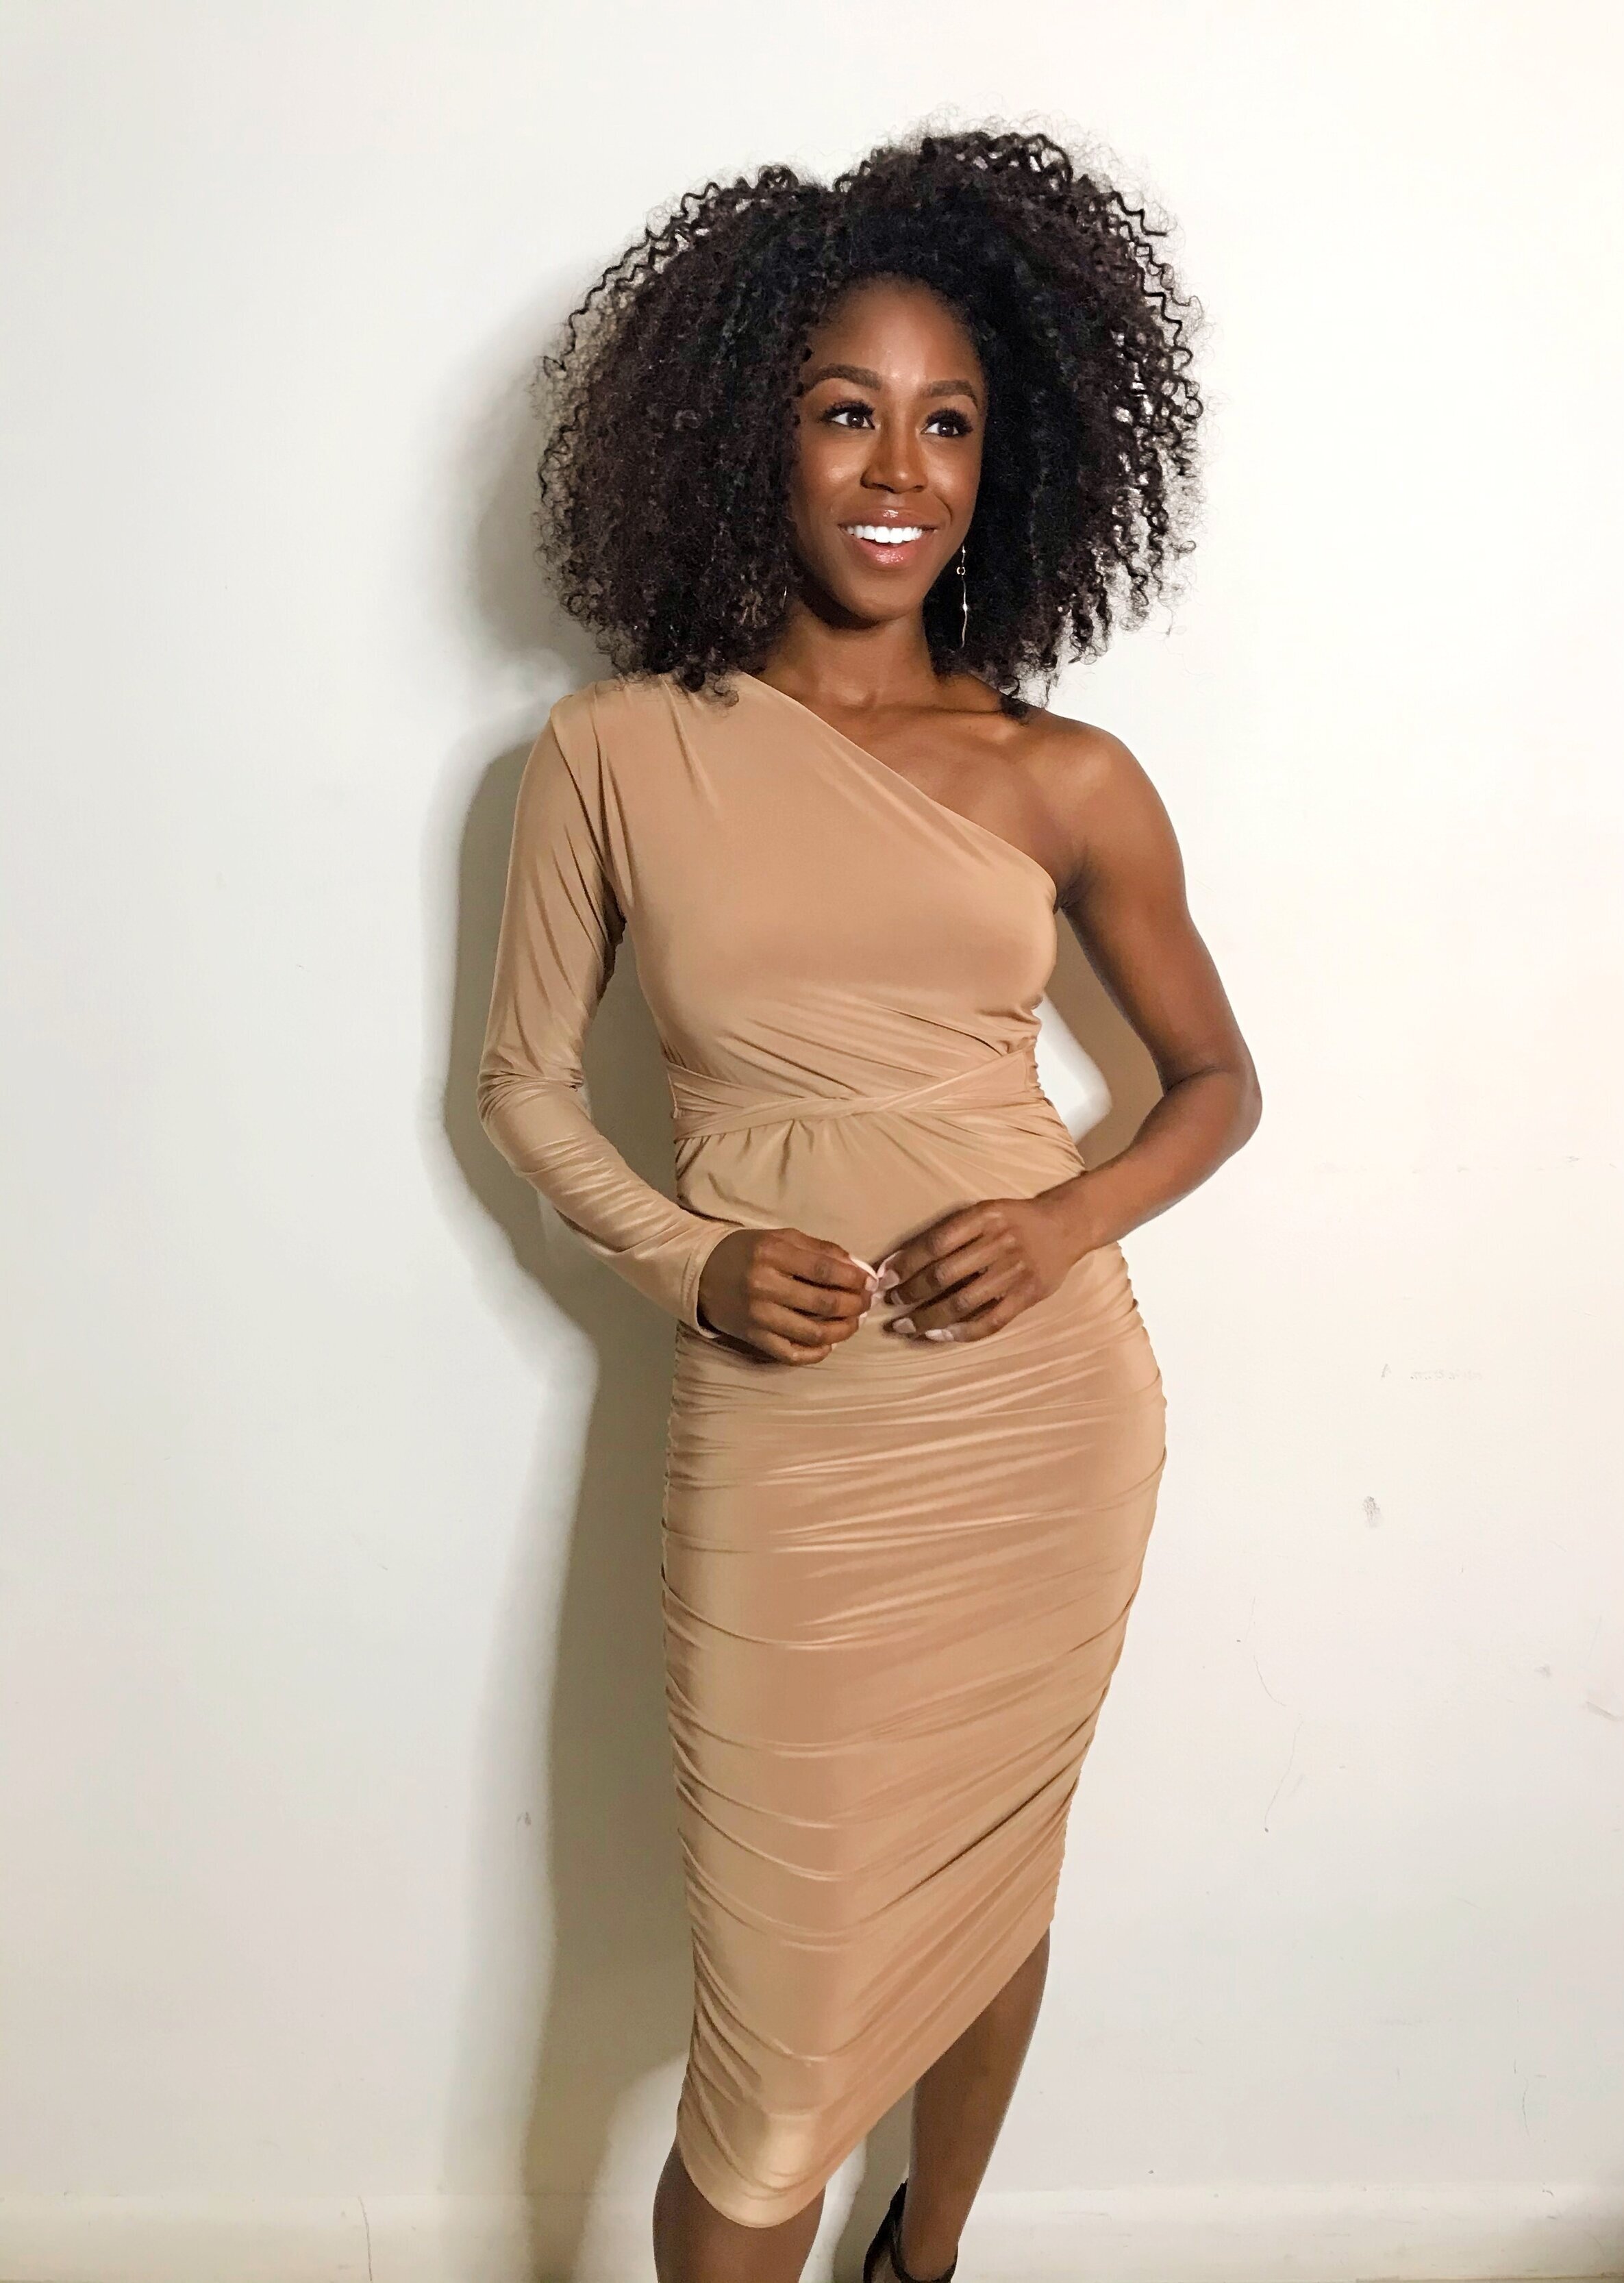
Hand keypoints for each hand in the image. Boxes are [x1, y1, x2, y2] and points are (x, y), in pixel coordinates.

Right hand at [697, 1227, 877, 1362]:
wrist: (700, 1272)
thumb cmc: (746, 1252)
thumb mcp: (781, 1238)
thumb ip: (820, 1249)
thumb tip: (857, 1267)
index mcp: (772, 1253)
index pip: (825, 1270)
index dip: (854, 1279)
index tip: (869, 1281)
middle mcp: (764, 1285)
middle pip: (824, 1304)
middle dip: (854, 1304)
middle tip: (865, 1302)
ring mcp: (758, 1316)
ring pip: (813, 1333)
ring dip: (843, 1330)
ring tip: (853, 1321)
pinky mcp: (753, 1338)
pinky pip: (792, 1354)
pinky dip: (816, 1352)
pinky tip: (828, 1343)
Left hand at [876, 1192, 1084, 1342]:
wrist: (1065, 1226)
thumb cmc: (1014, 1219)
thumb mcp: (984, 1211)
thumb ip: (949, 1232)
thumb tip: (900, 1260)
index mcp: (984, 1217)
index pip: (935, 1243)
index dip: (905, 1263)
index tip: (884, 1278)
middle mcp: (1000, 1242)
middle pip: (944, 1274)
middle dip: (911, 1292)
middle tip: (890, 1303)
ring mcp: (1016, 1271)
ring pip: (963, 1302)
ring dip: (928, 1317)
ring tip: (905, 1325)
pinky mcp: (1028, 1295)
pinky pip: (991, 1321)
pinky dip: (962, 1331)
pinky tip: (938, 1334)